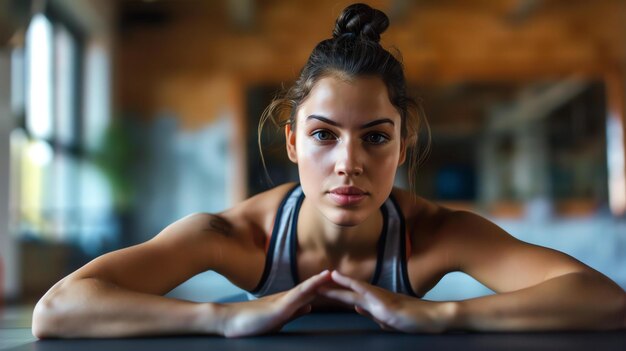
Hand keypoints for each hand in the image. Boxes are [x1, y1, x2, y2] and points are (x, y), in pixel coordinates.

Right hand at [219, 270, 331, 336]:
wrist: (230, 320)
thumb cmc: (252, 321)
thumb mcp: (280, 317)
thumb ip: (295, 311)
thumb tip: (309, 307)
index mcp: (288, 301)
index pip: (310, 292)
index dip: (324, 286)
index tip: (339, 280)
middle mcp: (286, 298)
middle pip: (309, 288)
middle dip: (325, 282)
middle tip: (341, 274)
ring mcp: (281, 302)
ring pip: (303, 290)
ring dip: (317, 281)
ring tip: (330, 274)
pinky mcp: (277, 309)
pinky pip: (294, 298)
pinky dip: (305, 290)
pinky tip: (314, 287)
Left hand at [319, 271, 453, 332]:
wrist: (433, 319)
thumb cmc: (414, 319)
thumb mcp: (388, 319)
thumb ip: (372, 313)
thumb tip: (357, 307)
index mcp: (374, 303)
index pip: (349, 297)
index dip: (333, 294)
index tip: (317, 292)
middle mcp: (374, 297)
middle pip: (346, 292)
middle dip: (328, 289)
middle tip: (310, 285)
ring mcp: (379, 299)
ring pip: (352, 289)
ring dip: (335, 285)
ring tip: (319, 280)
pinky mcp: (385, 303)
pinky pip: (365, 290)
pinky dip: (351, 284)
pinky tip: (341, 280)